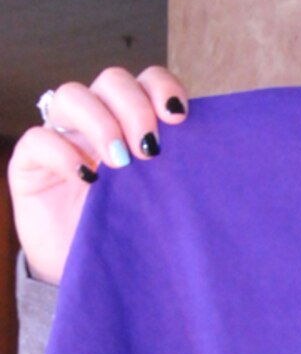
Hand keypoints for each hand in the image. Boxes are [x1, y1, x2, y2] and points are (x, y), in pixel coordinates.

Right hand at [9, 67, 189, 285]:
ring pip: (71, 95)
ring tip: (119, 163)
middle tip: (150, 150)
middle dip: (134, 108)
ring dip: (100, 122)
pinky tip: (87, 178)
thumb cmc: (135, 232)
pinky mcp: (30, 163)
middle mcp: (98, 120)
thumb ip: (180, 171)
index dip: (162, 87)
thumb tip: (216, 157)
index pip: (147, 80)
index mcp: (134, 120)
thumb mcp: (164, 199)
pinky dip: (62, 153)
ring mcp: (62, 136)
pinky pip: (38, 139)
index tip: (178, 117)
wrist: (97, 273)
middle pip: (112, 80)